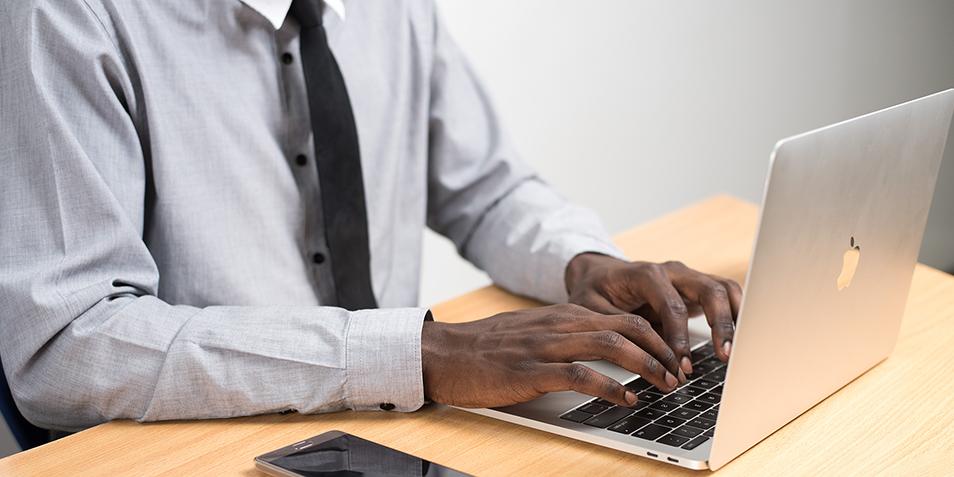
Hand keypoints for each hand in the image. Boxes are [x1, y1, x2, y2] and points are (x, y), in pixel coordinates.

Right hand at [421, 304, 686, 407]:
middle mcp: (561, 325)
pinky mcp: (532, 371)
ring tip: (667, 385)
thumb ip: (568, 336)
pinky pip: (580, 375)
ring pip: (611, 345)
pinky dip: (610, 386)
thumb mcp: (535, 332)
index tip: (678, 358)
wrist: (446, 353)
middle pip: (628, 327)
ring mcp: (547, 346)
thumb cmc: (489, 348)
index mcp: (565, 315)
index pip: (625, 317)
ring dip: (647, 365)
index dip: (659, 337)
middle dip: (663, 350)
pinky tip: (627, 399)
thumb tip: (606, 350)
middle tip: (683, 373)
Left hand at [564, 253, 741, 373]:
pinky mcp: (697, 289)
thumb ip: (616, 328)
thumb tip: (638, 357)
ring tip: (737, 352)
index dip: (680, 337)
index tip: (682, 365)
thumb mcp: (592, 309)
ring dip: (735, 319)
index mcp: (646, 274)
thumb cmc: (594, 292)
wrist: (599, 274)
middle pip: (709, 290)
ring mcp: (688, 278)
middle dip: (720, 324)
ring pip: (724, 289)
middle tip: (724, 356)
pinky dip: (738, 314)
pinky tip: (742, 340)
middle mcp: (673, 272)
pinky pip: (726, 296)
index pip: (672, 305)